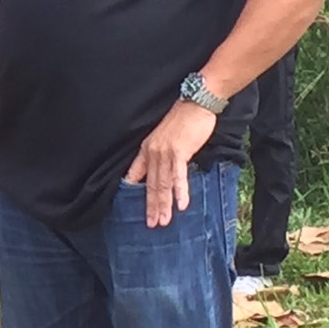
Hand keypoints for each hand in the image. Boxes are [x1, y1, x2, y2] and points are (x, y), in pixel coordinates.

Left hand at [124, 100, 217, 226]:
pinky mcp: (180, 152)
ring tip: (164, 221)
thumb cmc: (184, 120)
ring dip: (164, 205)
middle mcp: (152, 153)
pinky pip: (178, 176)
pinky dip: (180, 191)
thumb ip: (165, 155)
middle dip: (151, 206)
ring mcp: (165, 153)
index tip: (132, 207)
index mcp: (147, 149)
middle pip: (150, 185)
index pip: (135, 174)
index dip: (133, 191)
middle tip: (151, 224)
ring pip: (162, 184)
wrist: (196, 103)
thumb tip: (168, 171)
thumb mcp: (167, 139)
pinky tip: (181, 205)